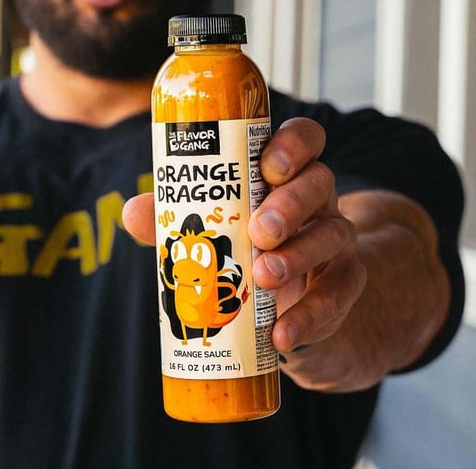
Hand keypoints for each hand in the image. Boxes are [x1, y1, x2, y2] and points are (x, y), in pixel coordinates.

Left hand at [123, 117, 445, 392]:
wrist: (289, 312)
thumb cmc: (243, 256)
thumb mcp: (210, 235)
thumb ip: (173, 221)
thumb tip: (133, 212)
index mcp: (284, 176)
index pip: (304, 140)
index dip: (293, 144)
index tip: (268, 166)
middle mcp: (316, 201)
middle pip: (320, 182)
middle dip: (290, 203)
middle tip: (258, 231)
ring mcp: (334, 242)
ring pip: (333, 234)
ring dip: (298, 255)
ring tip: (263, 276)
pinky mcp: (343, 287)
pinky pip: (339, 294)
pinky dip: (311, 315)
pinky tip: (282, 334)